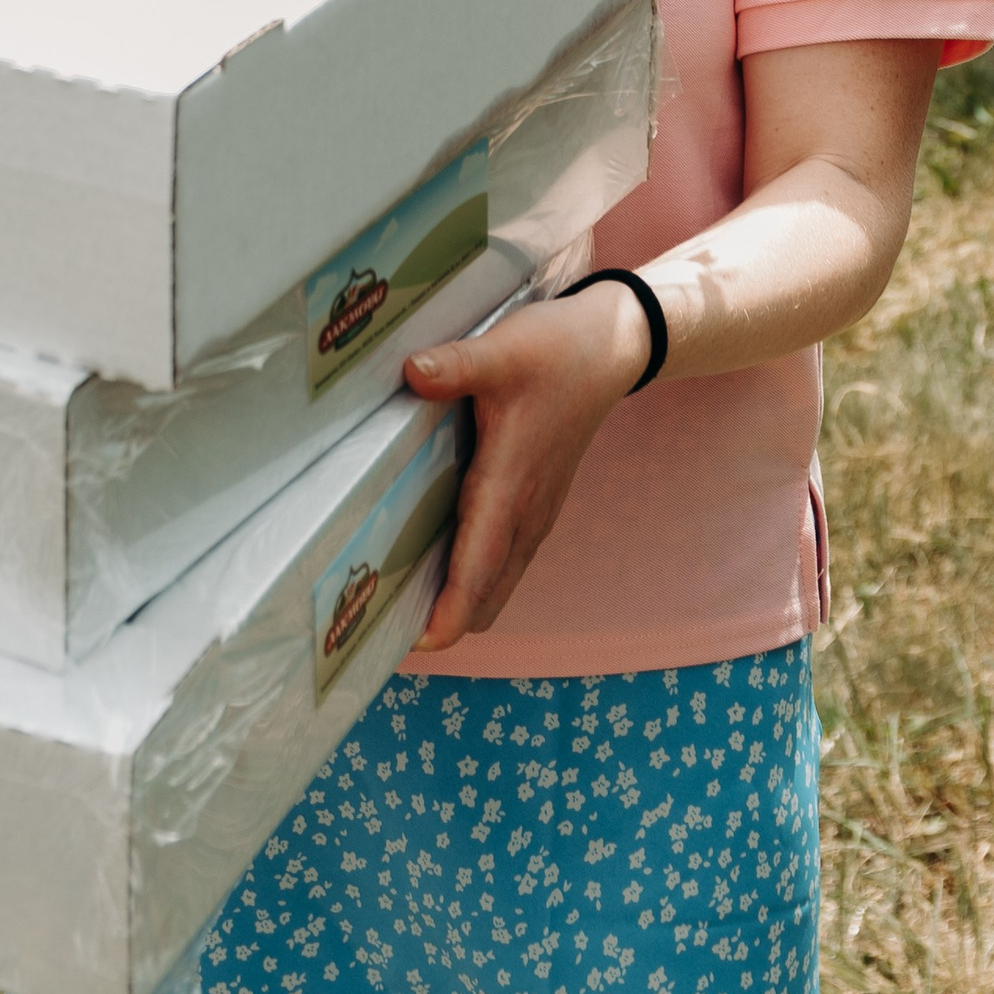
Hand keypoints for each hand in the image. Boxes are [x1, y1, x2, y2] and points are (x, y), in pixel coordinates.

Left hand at [402, 283, 651, 650]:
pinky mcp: (537, 503)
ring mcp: (536, 512)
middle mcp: (526, 512)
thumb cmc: (556, 352)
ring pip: (498, 580)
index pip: (479, 566)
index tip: (420, 644)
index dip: (451, 610)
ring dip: (460, 600)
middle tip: (384, 625)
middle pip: (487, 592)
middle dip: (444, 617)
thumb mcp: (503, 351)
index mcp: (511, 486)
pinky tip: (436, 565)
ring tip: (400, 606)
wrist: (610, 350)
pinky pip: (503, 559)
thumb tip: (412, 372)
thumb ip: (456, 365)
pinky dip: (474, 578)